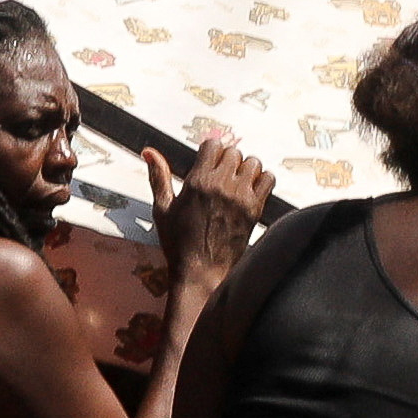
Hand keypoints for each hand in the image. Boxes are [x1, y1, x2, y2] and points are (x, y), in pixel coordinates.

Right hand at [146, 131, 271, 290]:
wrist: (201, 273)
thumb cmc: (179, 244)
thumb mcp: (162, 209)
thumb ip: (158, 176)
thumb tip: (149, 152)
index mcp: (197, 183)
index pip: (213, 144)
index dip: (210, 152)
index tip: (208, 164)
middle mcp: (221, 187)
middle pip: (234, 152)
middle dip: (227, 161)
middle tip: (221, 177)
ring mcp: (240, 198)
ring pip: (253, 163)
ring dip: (246, 169)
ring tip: (236, 184)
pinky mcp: (255, 210)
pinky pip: (268, 180)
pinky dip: (262, 181)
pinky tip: (250, 191)